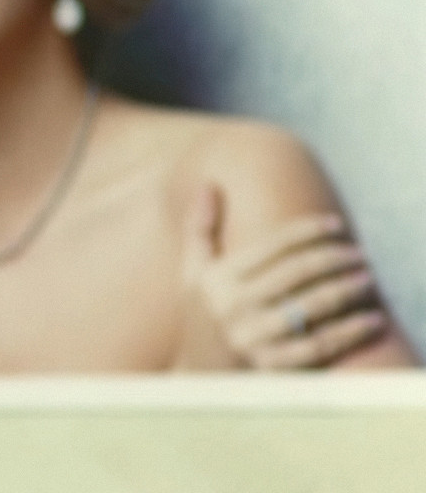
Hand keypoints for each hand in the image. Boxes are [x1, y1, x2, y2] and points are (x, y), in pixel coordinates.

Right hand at [181, 186, 387, 369]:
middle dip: (334, 258)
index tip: (336, 224)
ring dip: (346, 291)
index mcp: (217, 279)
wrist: (199, 376)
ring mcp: (252, 338)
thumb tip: (208, 186)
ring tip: (367, 280)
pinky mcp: (271, 367)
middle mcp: (232, 306)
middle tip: (359, 253)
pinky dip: (349, 332)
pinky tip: (370, 321)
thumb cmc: (203, 316)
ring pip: (310, 307)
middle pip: (295, 272)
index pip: (271, 245)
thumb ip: (199, 230)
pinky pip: (318, 346)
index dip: (308, 230)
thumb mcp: (193, 273)